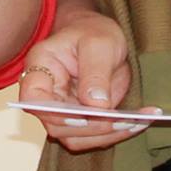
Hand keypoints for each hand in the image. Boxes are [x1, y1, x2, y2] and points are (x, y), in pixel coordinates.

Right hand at [17, 10, 156, 151]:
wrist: (101, 38)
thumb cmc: (93, 32)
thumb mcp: (99, 43)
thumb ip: (95, 71)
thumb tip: (96, 104)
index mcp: (40, 69)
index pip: (32, 99)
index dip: (53, 113)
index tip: (83, 114)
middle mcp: (46, 95)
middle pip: (56, 125)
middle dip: (90, 127)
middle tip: (121, 120)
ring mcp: (62, 111)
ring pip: (75, 137)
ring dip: (106, 135)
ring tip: (135, 122)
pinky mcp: (81, 120)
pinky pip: (94, 136)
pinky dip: (116, 133)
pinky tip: (138, 122)